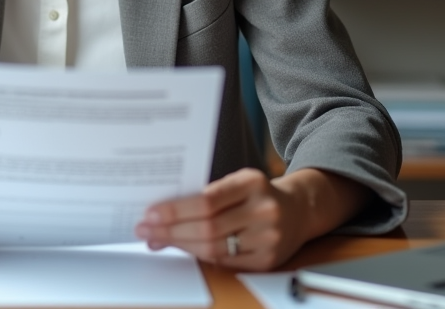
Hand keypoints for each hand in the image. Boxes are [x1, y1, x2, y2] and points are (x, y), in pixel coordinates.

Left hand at [135, 168, 306, 270]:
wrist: (298, 211)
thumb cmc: (257, 195)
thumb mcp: (238, 182)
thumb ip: (207, 194)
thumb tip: (162, 211)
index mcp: (252, 183)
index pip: (207, 200)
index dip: (176, 210)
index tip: (151, 213)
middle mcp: (263, 211)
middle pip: (208, 227)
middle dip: (171, 230)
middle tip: (145, 230)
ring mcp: (268, 238)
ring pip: (214, 248)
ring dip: (180, 245)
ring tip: (157, 240)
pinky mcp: (267, 260)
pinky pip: (225, 262)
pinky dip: (199, 256)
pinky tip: (183, 249)